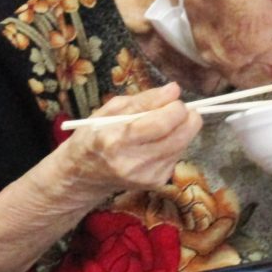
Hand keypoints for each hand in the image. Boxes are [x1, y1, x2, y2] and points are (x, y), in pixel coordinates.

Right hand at [52, 82, 202, 208]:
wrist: (84, 174)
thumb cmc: (95, 135)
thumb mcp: (110, 110)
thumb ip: (144, 100)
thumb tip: (174, 90)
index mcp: (116, 141)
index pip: (160, 124)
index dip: (176, 107)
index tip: (174, 98)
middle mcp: (133, 163)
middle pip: (179, 137)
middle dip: (187, 117)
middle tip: (178, 108)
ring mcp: (146, 176)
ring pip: (183, 145)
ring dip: (181, 129)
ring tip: (163, 123)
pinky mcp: (156, 182)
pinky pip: (177, 155)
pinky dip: (174, 143)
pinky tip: (158, 141)